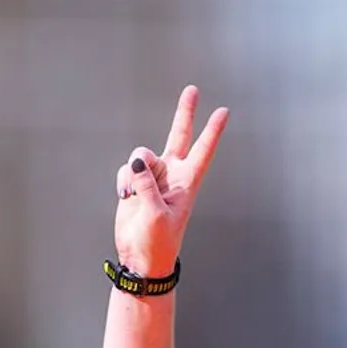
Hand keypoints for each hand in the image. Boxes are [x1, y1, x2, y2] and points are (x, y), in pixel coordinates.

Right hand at [114, 85, 229, 277]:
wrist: (140, 257)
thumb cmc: (157, 242)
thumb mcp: (155, 214)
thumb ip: (146, 184)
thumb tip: (137, 162)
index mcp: (187, 184)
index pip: (202, 152)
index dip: (212, 131)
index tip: (223, 111)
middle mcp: (172, 176)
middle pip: (179, 137)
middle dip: (184, 113)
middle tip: (193, 90)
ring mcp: (153, 178)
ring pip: (142, 155)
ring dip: (134, 173)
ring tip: (133, 196)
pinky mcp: (135, 183)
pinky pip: (127, 169)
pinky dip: (123, 181)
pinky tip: (125, 198)